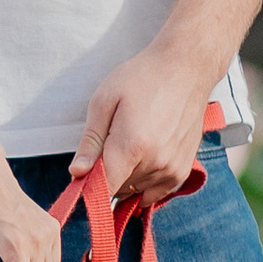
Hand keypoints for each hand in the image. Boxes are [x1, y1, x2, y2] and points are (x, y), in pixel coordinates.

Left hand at [71, 39, 218, 203]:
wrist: (185, 68)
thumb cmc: (142, 78)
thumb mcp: (105, 101)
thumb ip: (90, 141)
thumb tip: (77, 173)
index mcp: (132, 145)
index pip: (105, 189)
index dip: (90, 186)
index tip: (85, 174)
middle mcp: (155, 162)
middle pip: (119, 190)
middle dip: (108, 174)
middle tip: (111, 143)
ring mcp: (172, 168)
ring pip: (136, 191)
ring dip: (127, 176)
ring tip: (132, 142)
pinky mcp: (183, 170)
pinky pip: (156, 192)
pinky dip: (144, 182)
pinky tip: (143, 158)